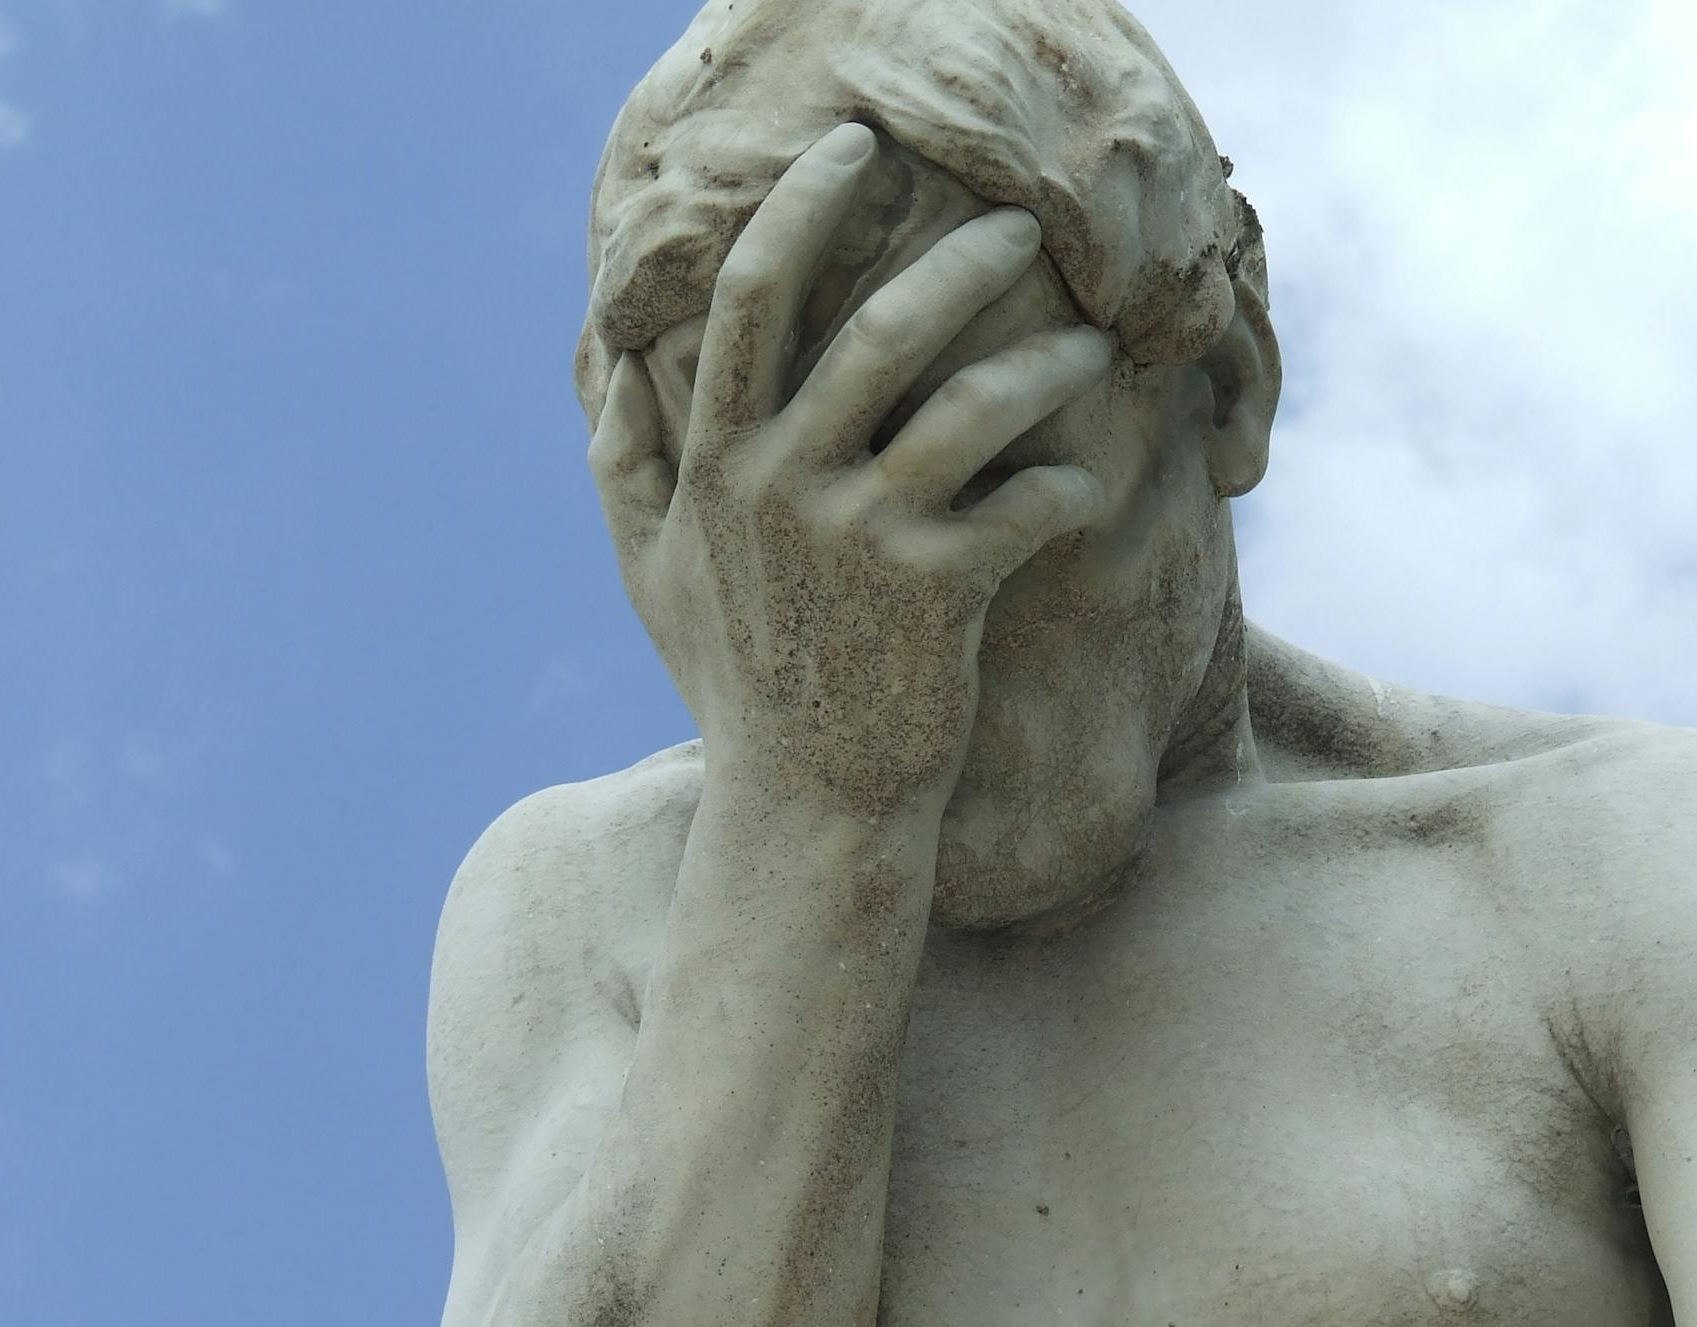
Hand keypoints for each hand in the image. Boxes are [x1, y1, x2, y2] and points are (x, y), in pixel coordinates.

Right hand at [591, 123, 1113, 817]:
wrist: (807, 807)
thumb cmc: (737, 682)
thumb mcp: (655, 576)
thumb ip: (624, 469)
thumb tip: (605, 378)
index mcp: (717, 461)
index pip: (752, 298)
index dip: (804, 206)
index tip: (856, 150)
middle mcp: (783, 485)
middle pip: (880, 327)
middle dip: (961, 258)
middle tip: (1020, 225)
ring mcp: (861, 539)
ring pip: (971, 406)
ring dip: (1045, 360)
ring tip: (1091, 342)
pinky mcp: (939, 595)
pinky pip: (1027, 502)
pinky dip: (1070, 480)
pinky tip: (1087, 476)